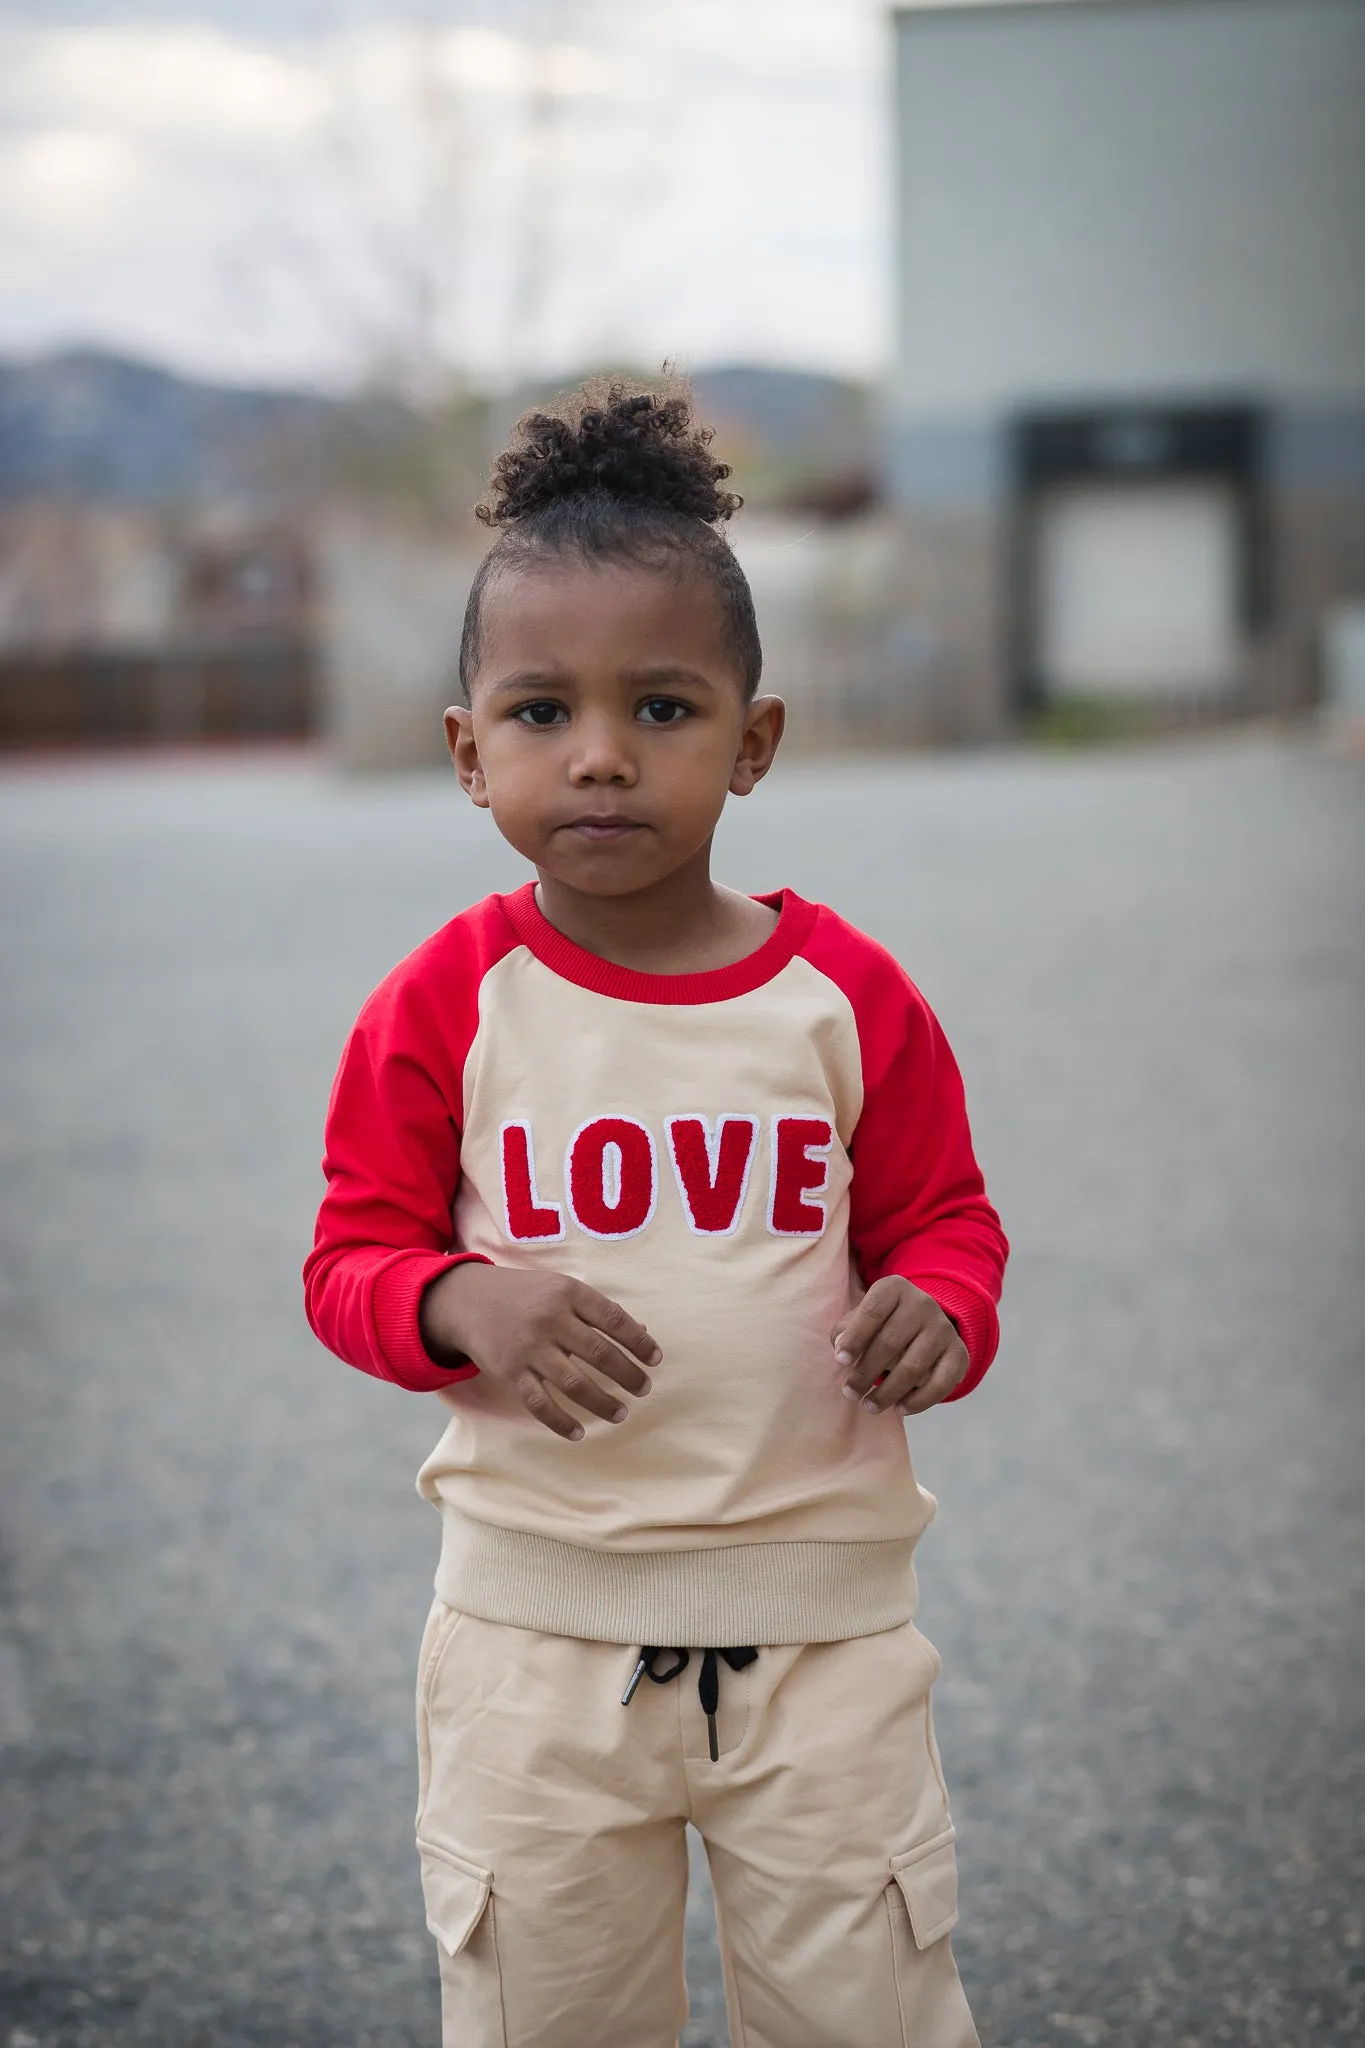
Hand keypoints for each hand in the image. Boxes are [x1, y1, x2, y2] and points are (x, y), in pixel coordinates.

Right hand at [420, 1262, 660, 1440]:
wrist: (468, 1300)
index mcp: (568, 1292)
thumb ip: (598, 1310)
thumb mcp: (561, 1289)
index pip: (614, 1320)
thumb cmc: (525, 1294)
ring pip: (575, 1383)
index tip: (655, 1360)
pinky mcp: (511, 1372)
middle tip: (644, 1389)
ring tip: (620, 1413)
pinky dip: (561, 1422)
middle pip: (600, 1354)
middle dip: (628, 1376)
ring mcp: (529, 1348)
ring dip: (603, 1403)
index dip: (639, 1341)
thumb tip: (643, 1333)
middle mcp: (551, 1319)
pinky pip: (540, 1404)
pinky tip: (579, 1432)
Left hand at [832, 1277, 967, 1415]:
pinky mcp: (959, 1353)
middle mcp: (923, 1303)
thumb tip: (841, 1348)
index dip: (855, 1338)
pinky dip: (919, 1401)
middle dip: (866, 1372)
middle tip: (850, 1393)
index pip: (872, 1311)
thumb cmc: (883, 1323)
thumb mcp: (863, 1318)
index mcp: (895, 1288)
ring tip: (869, 1406)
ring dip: (888, 1392)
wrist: (925, 1326)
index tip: (840, 1362)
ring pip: (913, 1367)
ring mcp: (943, 1328)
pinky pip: (940, 1383)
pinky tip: (900, 1409)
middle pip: (890, 1342)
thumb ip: (846, 1330)